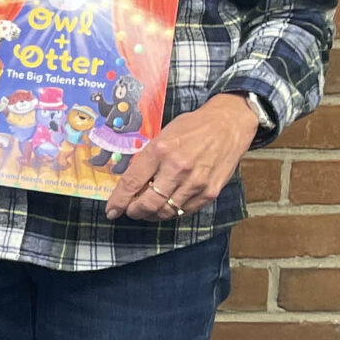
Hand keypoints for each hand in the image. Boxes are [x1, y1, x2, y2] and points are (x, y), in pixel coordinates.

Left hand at [107, 93, 255, 221]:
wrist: (228, 125)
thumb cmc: (192, 127)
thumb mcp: (163, 135)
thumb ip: (148, 159)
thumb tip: (131, 183)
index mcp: (160, 150)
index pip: (132, 183)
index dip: (118, 201)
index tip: (111, 210)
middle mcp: (177, 168)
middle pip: (148, 203)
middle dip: (135, 212)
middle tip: (130, 211)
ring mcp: (195, 182)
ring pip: (166, 211)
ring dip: (152, 215)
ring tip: (148, 210)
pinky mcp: (210, 192)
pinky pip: (185, 211)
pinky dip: (173, 212)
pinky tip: (168, 206)